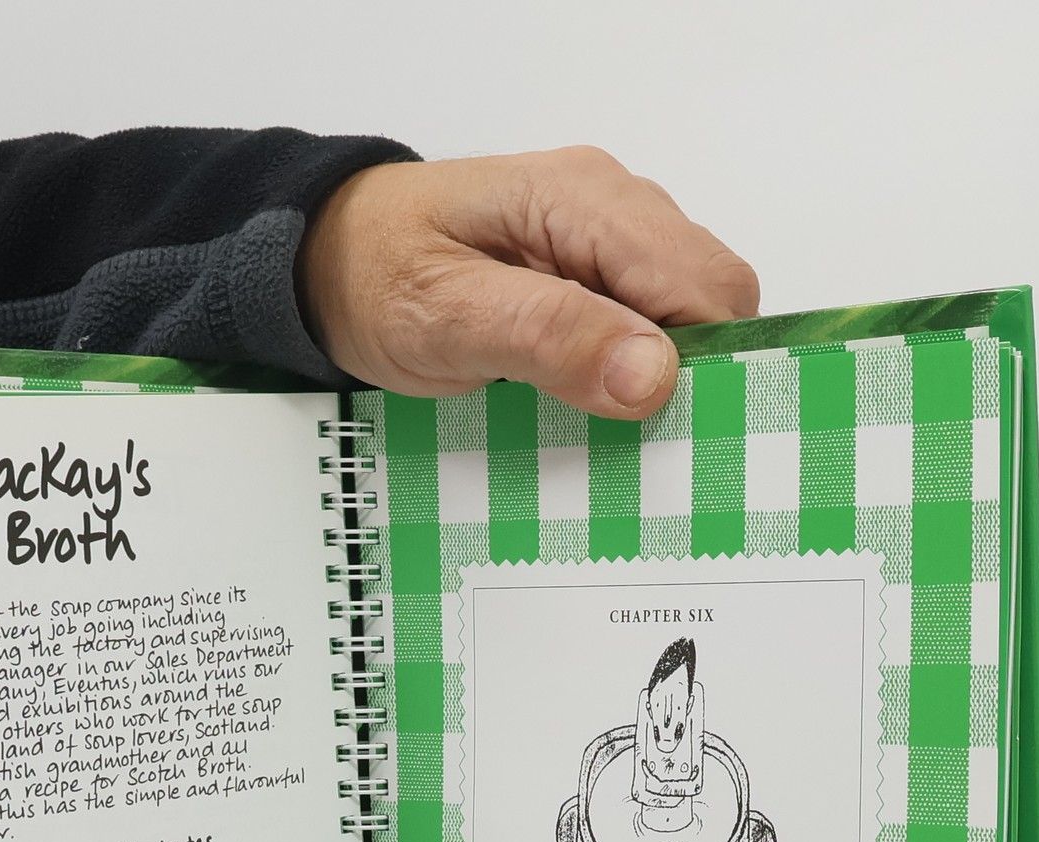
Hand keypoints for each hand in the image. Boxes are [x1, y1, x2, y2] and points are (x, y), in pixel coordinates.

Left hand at [299, 146, 759, 419]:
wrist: (328, 262)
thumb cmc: (377, 280)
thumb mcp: (447, 318)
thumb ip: (549, 338)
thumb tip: (654, 376)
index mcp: (583, 201)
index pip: (703, 284)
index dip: (703, 364)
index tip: (666, 436)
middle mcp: (613, 207)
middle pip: (710, 299)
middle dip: (688, 376)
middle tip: (627, 443)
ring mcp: (607, 239)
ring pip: (686, 316)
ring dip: (659, 380)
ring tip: (603, 430)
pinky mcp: (592, 273)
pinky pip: (649, 324)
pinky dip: (633, 373)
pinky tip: (592, 406)